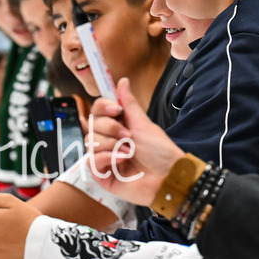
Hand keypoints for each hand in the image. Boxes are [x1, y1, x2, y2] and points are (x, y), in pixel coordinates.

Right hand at [88, 78, 184, 205]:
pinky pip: (91, 161)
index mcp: (117, 126)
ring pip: (90, 141)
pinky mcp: (102, 175)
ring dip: (111, 145)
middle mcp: (108, 140)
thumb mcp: (143, 124)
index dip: (102, 107)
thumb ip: (129, 104)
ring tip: (129, 152)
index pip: (97, 110)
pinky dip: (107, 158)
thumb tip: (122, 80)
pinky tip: (122, 162)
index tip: (116, 110)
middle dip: (110, 128)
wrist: (168, 177)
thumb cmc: (160, 152)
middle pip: (91, 124)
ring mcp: (104, 157)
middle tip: (129, 137)